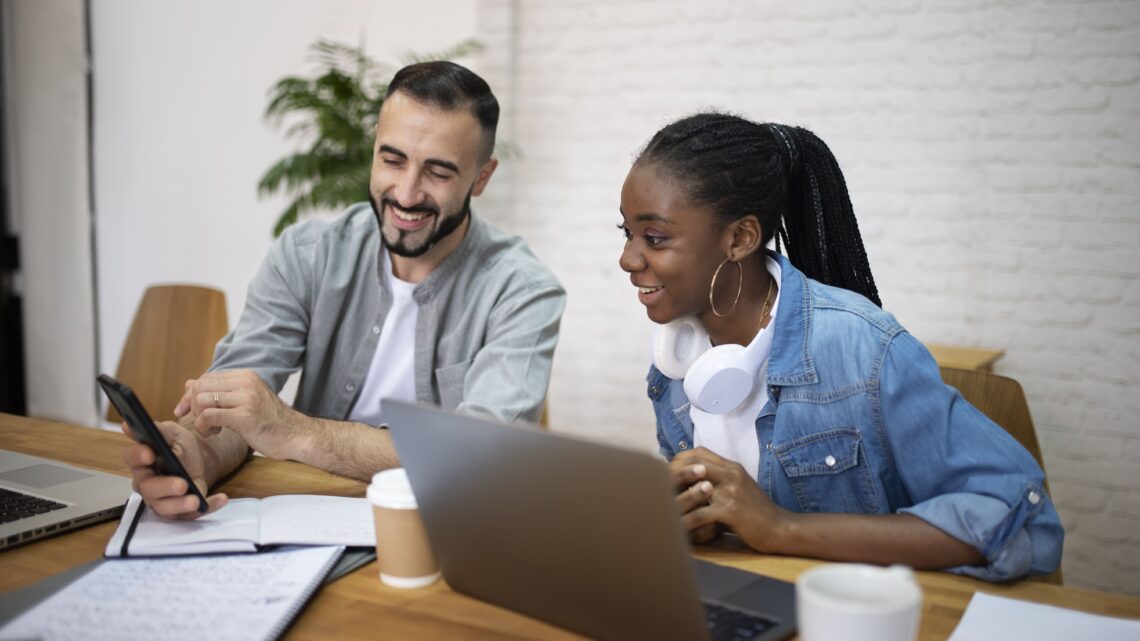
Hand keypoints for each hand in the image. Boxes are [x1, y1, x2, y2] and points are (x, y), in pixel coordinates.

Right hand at [120, 421, 227, 518]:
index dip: (139, 456)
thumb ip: (156, 430)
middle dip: (165, 487)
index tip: (150, 453)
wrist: (200, 460)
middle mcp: (147, 483)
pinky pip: (190, 514)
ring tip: (194, 500)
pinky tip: (220, 499)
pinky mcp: (179, 511)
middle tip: (181, 484)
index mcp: (142, 462)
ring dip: (180, 505)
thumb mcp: (173, 434)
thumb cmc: (180, 447)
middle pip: (149, 488)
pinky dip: (206, 507)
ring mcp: (161, 500)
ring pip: (165, 507)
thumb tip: (128, 424)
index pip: (133, 458)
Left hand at [175, 369, 298, 459]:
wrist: (296, 436)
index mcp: (246, 375)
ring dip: (199, 418)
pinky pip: (208, 416)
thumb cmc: (271, 422)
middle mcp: (245, 382)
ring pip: (201, 400)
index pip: (206, 378)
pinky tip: (214, 433)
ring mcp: (246, 398)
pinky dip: (203, 426)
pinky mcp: (244, 416)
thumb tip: (189, 383)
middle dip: (191, 405)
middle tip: (201, 422)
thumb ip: (219, 392)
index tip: (185, 411)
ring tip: (212, 429)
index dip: (190, 395)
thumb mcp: (245, 401)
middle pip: (200, 386)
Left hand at [667, 447, 791, 552]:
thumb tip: (696, 480)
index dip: (680, 460)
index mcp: (732, 467)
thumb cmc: (758, 512)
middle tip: (657, 489)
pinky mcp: (730, 510)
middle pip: (691, 466)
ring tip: (660, 508)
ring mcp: (731, 491)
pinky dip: (685, 522)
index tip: (668, 471)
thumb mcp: (741, 488)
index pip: (699, 453)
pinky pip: (699, 514)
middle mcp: (731, 474)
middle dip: (672, 477)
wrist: (781, 528)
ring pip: (692, 490)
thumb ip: (721, 480)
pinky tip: (676, 529)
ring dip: (674, 500)